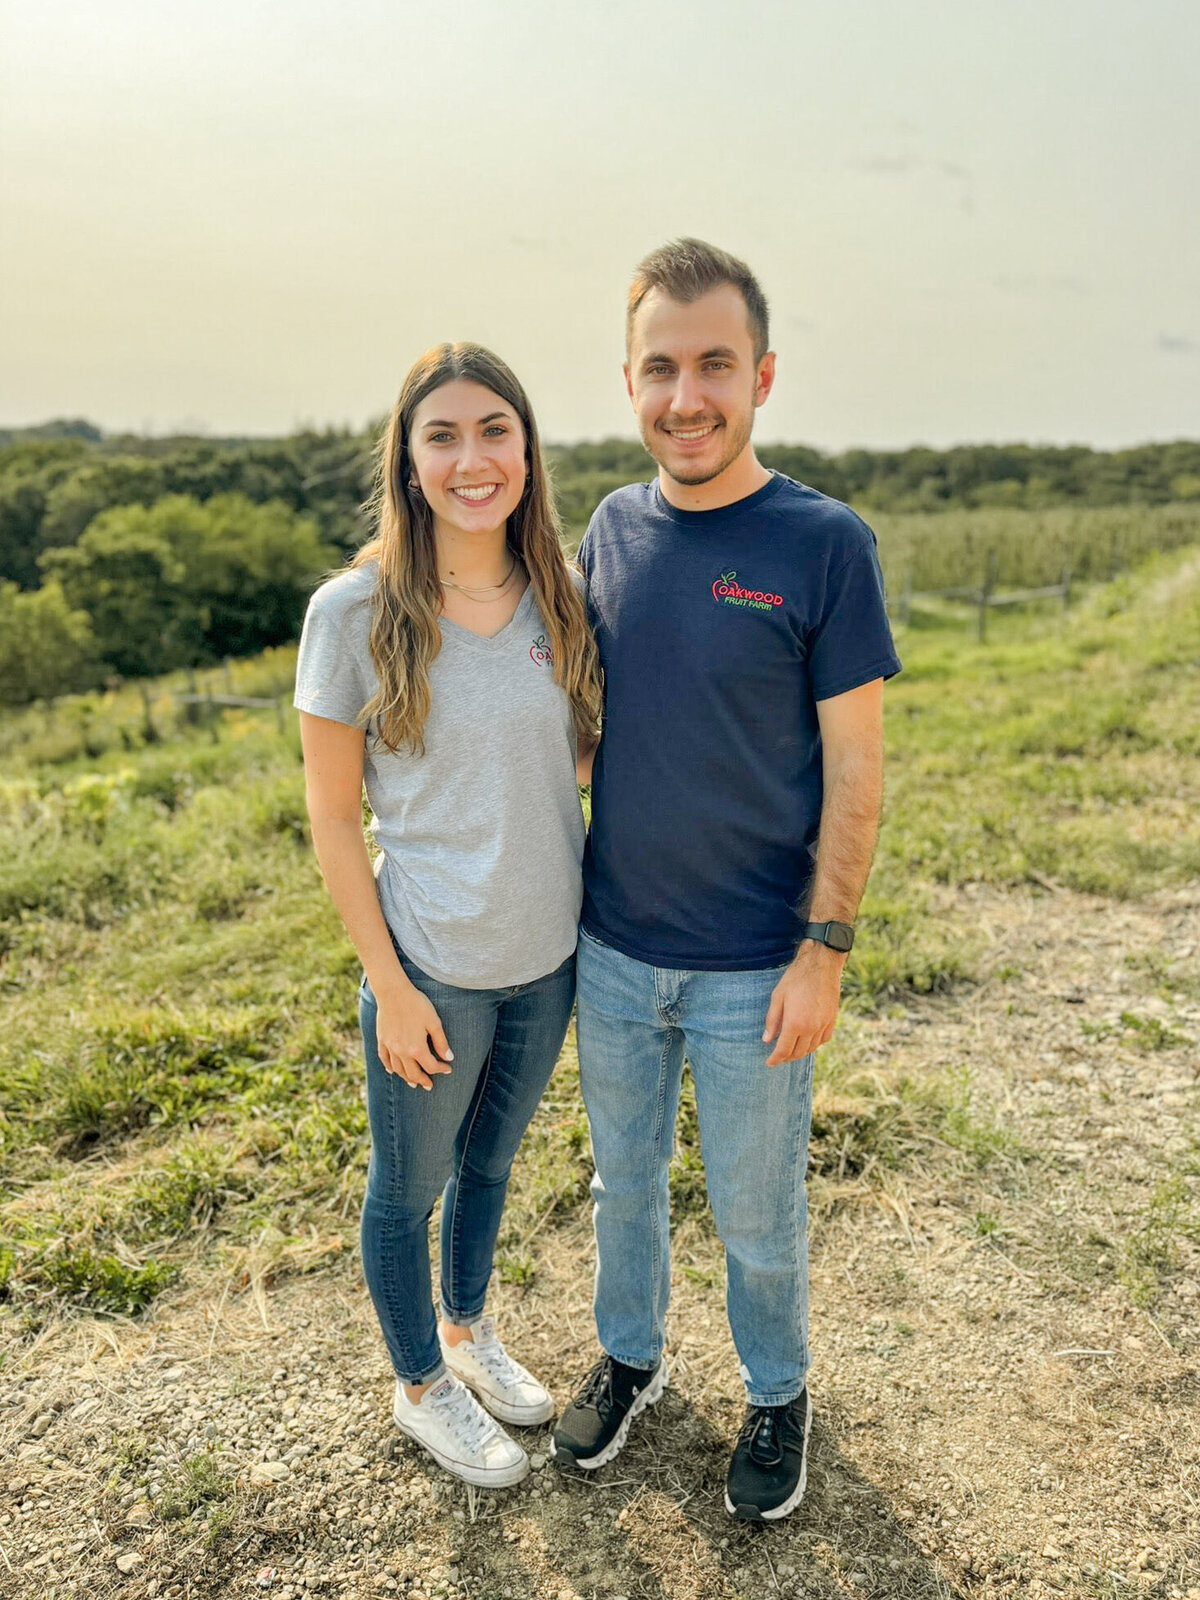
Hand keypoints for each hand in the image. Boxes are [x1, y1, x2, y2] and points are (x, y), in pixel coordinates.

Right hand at [373, 983, 453, 1090]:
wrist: (393, 992)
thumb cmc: (417, 1005)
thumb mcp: (434, 1022)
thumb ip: (441, 1042)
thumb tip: (449, 1058)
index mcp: (417, 1048)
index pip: (431, 1067)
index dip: (441, 1069)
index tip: (448, 1068)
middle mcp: (402, 1052)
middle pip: (413, 1073)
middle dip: (423, 1080)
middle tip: (429, 1085)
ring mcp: (390, 1047)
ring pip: (398, 1070)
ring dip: (407, 1078)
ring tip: (413, 1082)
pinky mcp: (381, 1040)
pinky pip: (384, 1059)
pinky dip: (389, 1067)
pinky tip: (393, 1071)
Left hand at [762, 943, 843, 1066]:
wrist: (821, 965)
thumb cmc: (796, 978)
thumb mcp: (777, 997)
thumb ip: (772, 1020)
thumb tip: (767, 1040)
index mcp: (795, 1023)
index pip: (783, 1050)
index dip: (775, 1059)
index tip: (769, 1063)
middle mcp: (811, 1028)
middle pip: (798, 1052)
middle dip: (786, 1057)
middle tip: (778, 1056)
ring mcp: (823, 1025)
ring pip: (811, 1048)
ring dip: (800, 1052)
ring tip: (791, 1050)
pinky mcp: (832, 1019)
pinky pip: (823, 1039)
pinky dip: (814, 1044)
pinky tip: (808, 1041)